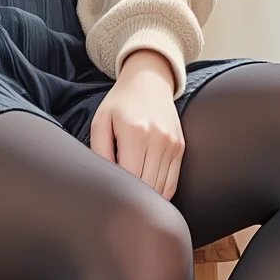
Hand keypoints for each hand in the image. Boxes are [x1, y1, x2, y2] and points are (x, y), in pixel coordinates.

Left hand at [88, 48, 184, 199]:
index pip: (129, 176)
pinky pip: (172, 182)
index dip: (118, 189)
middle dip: (132, 196)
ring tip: (132, 198)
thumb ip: (99, 150)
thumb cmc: (121, 102)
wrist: (149, 81)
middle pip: (146, 186)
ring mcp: (172, 144)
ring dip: (147, 197)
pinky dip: (161, 193)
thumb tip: (106, 178)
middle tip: (119, 198)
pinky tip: (149, 194)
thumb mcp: (101, 120)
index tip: (109, 192)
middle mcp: (158, 139)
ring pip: (161, 188)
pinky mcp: (180, 148)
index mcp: (135, 133)